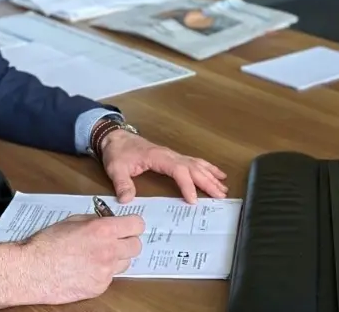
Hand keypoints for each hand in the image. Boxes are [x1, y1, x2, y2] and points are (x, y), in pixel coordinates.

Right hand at [18, 214, 144, 304]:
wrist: (32, 270)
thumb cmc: (47, 244)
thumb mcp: (72, 221)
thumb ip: (95, 220)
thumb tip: (107, 220)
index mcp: (103, 230)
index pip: (137, 225)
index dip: (132, 225)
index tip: (127, 226)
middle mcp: (109, 251)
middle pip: (136, 246)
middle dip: (127, 242)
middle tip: (115, 241)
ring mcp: (105, 272)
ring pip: (125, 263)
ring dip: (116, 258)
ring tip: (97, 256)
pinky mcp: (99, 287)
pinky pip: (110, 278)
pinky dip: (102, 273)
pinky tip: (86, 269)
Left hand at [99, 130, 227, 203]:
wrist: (115, 137)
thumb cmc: (117, 152)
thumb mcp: (115, 168)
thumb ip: (122, 184)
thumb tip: (126, 199)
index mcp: (158, 157)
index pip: (178, 170)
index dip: (187, 185)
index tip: (193, 200)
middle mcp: (169, 155)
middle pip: (193, 167)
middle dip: (208, 181)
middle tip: (220, 196)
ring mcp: (173, 155)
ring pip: (196, 164)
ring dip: (211, 175)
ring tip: (223, 187)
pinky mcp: (172, 157)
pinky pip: (194, 161)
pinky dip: (207, 168)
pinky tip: (217, 174)